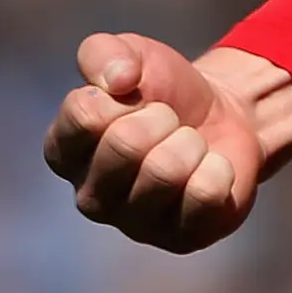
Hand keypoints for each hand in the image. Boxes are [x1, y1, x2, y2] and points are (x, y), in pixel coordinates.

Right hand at [42, 33, 291, 251]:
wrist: (226, 115)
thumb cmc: (165, 89)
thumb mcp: (131, 54)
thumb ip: (102, 53)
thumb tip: (117, 81)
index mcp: (65, 152)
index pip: (84, 115)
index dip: (121, 94)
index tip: (132, 95)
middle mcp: (90, 197)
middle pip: (126, 144)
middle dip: (161, 117)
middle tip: (169, 121)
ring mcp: (135, 224)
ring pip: (166, 171)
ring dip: (191, 143)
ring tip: (189, 145)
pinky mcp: (181, 239)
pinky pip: (204, 195)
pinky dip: (218, 169)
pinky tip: (210, 170)